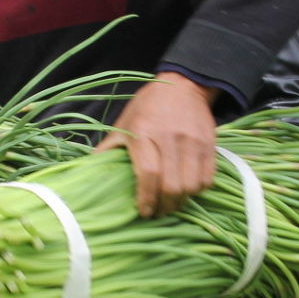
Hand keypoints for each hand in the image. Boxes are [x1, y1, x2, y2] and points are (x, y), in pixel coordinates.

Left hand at [98, 72, 218, 216]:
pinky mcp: (209, 143)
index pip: (148, 173)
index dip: (146, 198)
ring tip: (173, 203)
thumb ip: (109, 147)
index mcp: (143, 133)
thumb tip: (89, 170)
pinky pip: (208, 177)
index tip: (144, 211)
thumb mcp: (124, 123)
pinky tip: (189, 189)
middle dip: (165, 206)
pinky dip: (198, 190)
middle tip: (159, 212)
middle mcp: (169, 137)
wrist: (183, 85)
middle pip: (172, 185)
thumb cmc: (147, 107)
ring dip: (182, 201)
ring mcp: (192, 141)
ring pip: (191, 185)